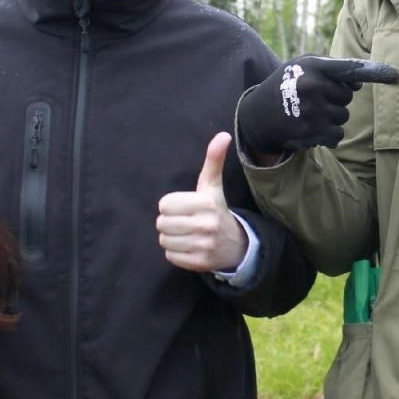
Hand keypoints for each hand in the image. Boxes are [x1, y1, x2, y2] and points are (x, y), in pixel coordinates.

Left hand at [158, 132, 248, 271]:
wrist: (235, 245)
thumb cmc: (216, 211)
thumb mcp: (213, 186)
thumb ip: (214, 161)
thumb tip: (223, 135)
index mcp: (207, 203)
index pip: (164, 205)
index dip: (171, 206)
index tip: (184, 208)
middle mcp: (206, 224)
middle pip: (162, 223)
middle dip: (169, 222)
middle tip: (184, 222)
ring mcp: (203, 245)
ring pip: (164, 240)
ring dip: (171, 238)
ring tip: (186, 234)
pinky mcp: (199, 262)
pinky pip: (170, 255)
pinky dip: (176, 252)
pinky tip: (189, 247)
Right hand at [238, 55, 398, 155]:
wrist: (257, 115)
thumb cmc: (287, 85)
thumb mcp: (302, 66)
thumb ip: (331, 68)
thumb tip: (360, 83)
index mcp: (312, 65)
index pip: (349, 69)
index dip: (374, 72)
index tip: (394, 75)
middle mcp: (312, 86)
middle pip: (348, 96)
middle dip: (335, 99)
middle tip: (313, 99)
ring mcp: (311, 110)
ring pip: (343, 117)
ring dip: (331, 118)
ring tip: (309, 113)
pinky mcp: (311, 131)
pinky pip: (337, 135)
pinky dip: (327, 135)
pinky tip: (309, 128)